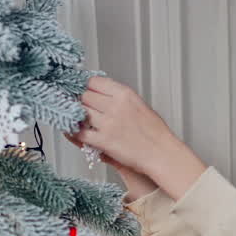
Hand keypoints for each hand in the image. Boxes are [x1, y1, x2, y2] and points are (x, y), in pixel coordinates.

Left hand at [70, 76, 207, 200]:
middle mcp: (115, 106)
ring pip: (80, 112)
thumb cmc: (155, 133)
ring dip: (77, 117)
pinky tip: (75, 133)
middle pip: (84, 96)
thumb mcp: (139, 105)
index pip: (94, 82)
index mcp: (125, 94)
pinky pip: (80, 133)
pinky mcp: (104, 141)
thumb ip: (120, 98)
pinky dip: (74, 133)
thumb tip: (100, 95)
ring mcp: (108, 123)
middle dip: (81, 102)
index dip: (86, 87)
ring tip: (78, 121)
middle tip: (80, 109)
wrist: (162, 154)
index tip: (84, 92)